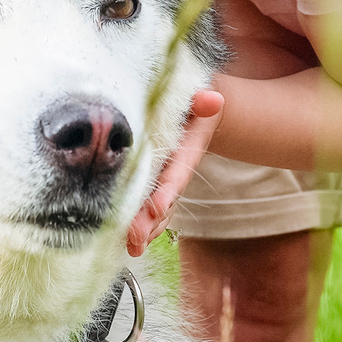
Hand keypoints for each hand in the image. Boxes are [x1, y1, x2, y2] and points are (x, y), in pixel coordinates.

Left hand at [124, 88, 223, 257]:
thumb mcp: (197, 94)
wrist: (194, 108)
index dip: (168, 190)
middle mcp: (177, 169)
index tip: (158, 207)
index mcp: (187, 149)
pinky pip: (149, 207)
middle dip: (151, 220)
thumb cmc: (191, 98)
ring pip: (158, 209)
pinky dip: (141, 225)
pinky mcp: (154, 183)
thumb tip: (212, 100)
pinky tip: (129, 242)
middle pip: (166, 198)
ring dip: (146, 230)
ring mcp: (166, 179)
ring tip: (132, 247)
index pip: (177, 172)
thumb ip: (202, 99)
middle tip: (134, 238)